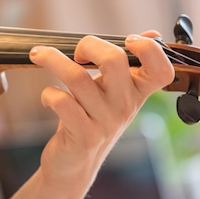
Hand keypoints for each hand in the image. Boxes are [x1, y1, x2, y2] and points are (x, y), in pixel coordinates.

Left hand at [29, 32, 173, 189]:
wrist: (74, 164)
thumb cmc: (92, 120)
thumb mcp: (114, 92)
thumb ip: (130, 64)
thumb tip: (154, 34)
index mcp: (137, 92)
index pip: (161, 70)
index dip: (149, 49)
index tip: (127, 40)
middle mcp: (125, 106)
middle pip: (114, 60)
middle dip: (89, 44)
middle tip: (77, 52)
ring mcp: (105, 122)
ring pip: (78, 77)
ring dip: (53, 60)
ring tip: (38, 55)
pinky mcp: (83, 135)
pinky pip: (62, 102)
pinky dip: (49, 93)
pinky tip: (48, 96)